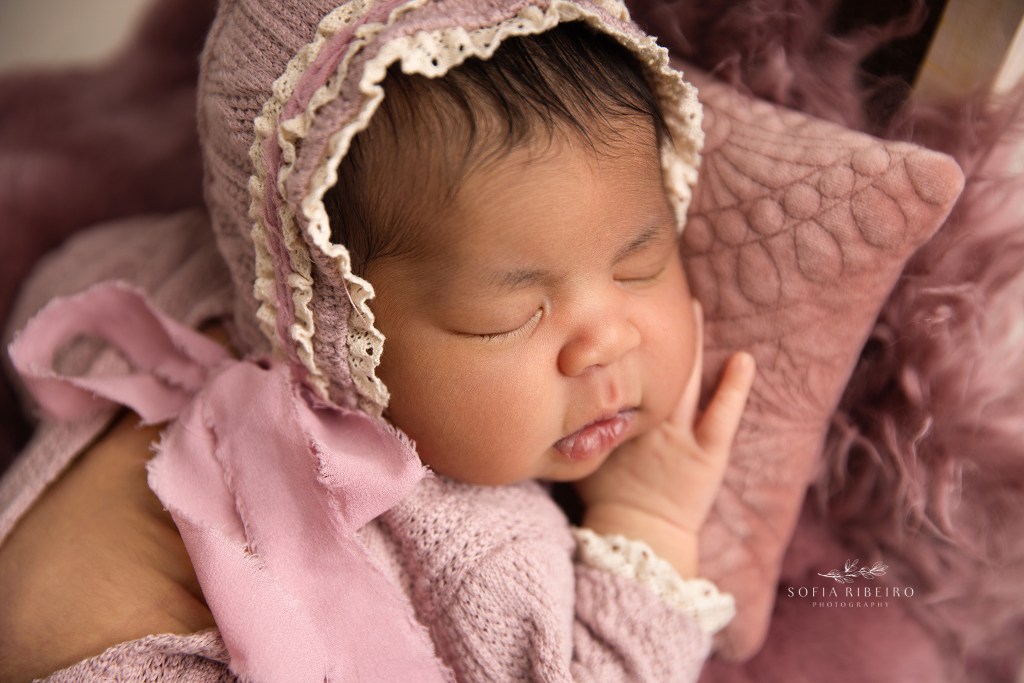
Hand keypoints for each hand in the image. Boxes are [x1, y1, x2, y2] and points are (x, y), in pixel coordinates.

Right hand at [575, 302, 754, 576]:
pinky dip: (734, 388)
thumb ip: (573, 422)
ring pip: (685, 380)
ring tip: (694, 309)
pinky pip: (722, 416)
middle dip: (655, 328)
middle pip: (652, 365)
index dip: (619, 340)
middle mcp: (647, 420)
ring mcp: (679, 435)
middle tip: (656, 292)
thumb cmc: (608, 500)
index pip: (616, 370)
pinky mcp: (708, 453)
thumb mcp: (579, 454)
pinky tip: (743, 359)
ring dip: (692, 344)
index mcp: (616, 419)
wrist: (638, 538)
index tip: (616, 306)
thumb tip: (548, 395)